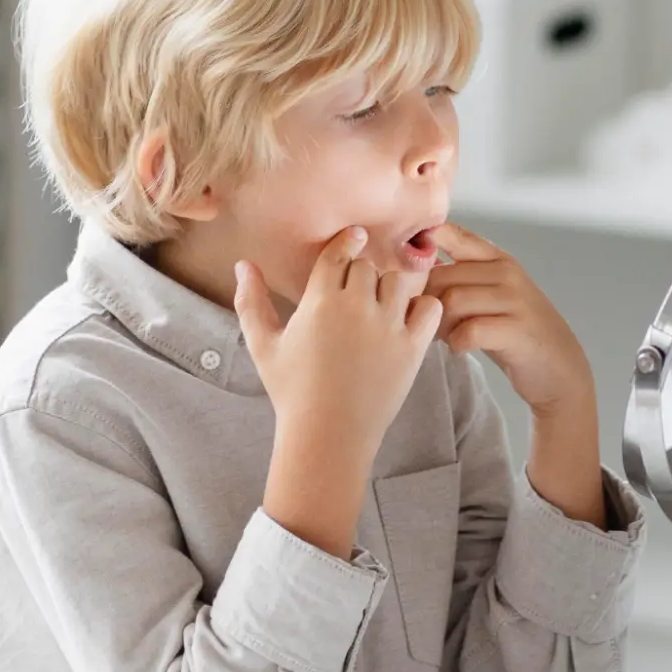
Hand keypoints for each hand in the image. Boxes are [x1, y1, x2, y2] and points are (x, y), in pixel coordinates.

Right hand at [238, 228, 440, 558]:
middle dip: (362, 276)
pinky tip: (406, 322)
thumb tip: (242, 264)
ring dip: (389, 290)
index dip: (348, 241)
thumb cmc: (291, 391)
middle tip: (357, 297)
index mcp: (320, 301)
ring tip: (380, 309)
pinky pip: (429, 308)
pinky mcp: (412, 347)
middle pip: (367, 267)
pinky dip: (422, 309)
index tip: (357, 236)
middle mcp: (357, 307)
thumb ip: (251, 302)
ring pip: (398, 282)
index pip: (339, 253)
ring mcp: (387, 326)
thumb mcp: (263, 346)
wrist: (328, 434)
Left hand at [426, 222, 604, 527]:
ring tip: (444, 336)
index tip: (408, 271)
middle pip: (442, 276)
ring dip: (439, 324)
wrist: (558, 366)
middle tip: (426, 322)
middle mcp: (507, 272)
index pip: (452, 236)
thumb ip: (458, 276)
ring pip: (452, 302)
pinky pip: (469, 331)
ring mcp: (515, 300)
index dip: (424, 247)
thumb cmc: (512, 329)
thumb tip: (408, 267)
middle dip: (426, 302)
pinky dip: (457, 343)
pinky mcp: (517, 330)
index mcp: (497, 258)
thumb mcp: (490, 294)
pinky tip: (460, 347)